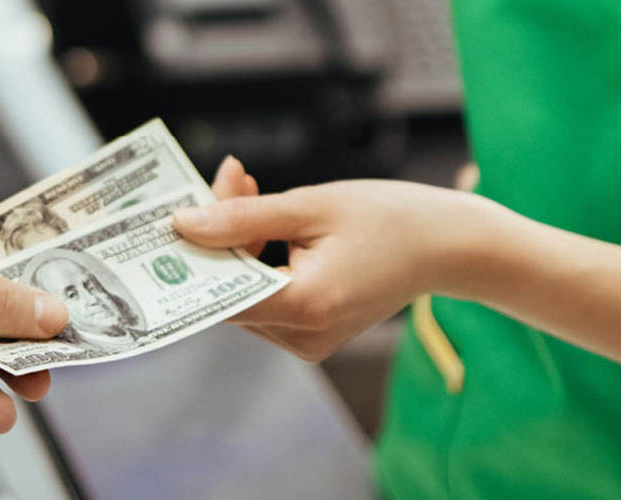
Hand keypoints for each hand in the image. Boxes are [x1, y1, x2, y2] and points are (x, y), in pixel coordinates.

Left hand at [174, 158, 502, 360]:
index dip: (191, 255)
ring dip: (237, 241)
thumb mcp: (310, 206)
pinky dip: (258, 258)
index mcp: (306, 306)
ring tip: (248, 186)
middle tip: (228, 178)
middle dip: (219, 234)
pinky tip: (266, 217)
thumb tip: (182, 225)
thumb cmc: (390, 219)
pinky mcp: (312, 332)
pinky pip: (265, 296)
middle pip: (230, 290)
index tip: (172, 215)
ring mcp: (308, 340)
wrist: (448, 245)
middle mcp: (304, 337)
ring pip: (243, 292)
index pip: (220, 295)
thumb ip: (242, 217)